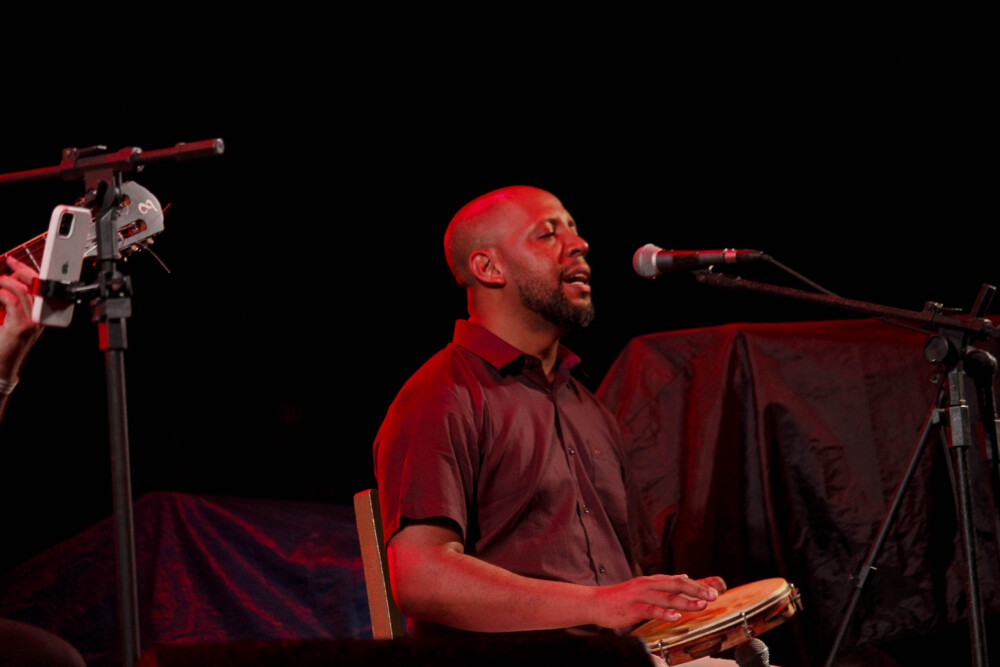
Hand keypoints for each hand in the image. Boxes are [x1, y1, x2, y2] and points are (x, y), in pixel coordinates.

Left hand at [0, 256, 43, 380]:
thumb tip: (4, 282)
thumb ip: (9, 302)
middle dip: (19, 271)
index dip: (26, 270)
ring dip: (6, 282)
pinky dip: (1, 294)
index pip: (40, 286)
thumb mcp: (8, 319)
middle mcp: (41, 318)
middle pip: (35, 285)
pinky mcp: (21, 327)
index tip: (11, 260)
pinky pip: (12, 302)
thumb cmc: (4, 345)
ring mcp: (33, 323)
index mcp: (40, 315)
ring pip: (23, 291)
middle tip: (6, 267)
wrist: (2, 367)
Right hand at [591, 573, 726, 628]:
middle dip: (696, 590)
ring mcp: (640, 595)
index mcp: (653, 581)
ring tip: (701, 605)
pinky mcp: (632, 608)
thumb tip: (685, 576)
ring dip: (684, 601)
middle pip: (676, 585)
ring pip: (665, 597)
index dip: (698, 584)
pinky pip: (649, 609)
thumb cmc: (621, 598)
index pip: (679, 580)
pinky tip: (675, 617)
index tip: (716, 588)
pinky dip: (663, 613)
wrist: (595, 602)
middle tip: (713, 596)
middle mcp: (648, 585)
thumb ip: (665, 584)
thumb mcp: (644, 588)